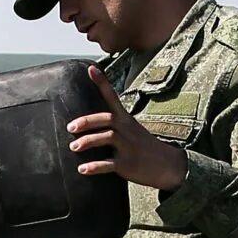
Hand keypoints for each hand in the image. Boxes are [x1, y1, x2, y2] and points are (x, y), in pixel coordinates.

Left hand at [68, 64, 187, 192]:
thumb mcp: (131, 129)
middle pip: (107, 119)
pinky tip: (83, 169)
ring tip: (73, 147)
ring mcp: (128, 146)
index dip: (102, 82)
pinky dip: (95, 166)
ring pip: (107, 138)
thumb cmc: (143, 146)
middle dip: (87, 121)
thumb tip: (89, 122)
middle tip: (70, 127)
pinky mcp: (128, 164)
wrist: (167, 164)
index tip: (91, 68)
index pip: (112, 97)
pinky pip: (109, 164)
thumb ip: (113, 124)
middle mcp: (126, 129)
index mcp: (125, 120)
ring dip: (88, 141)